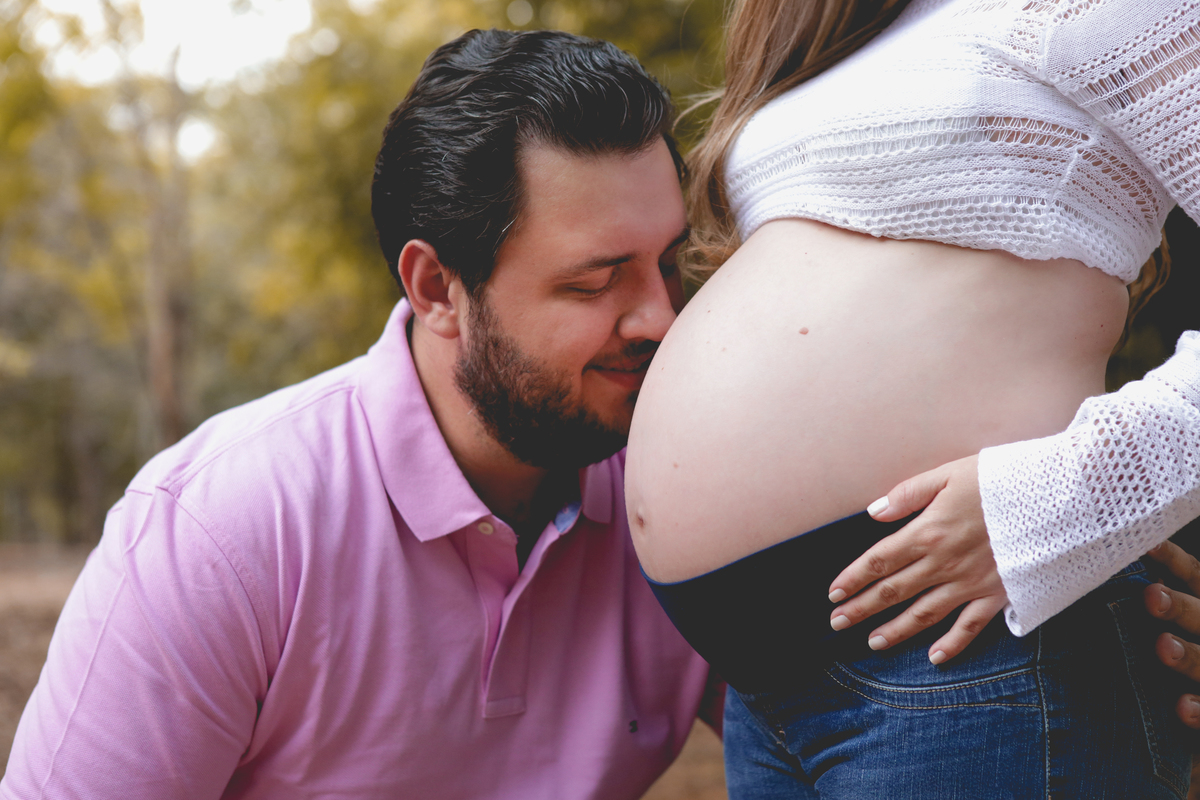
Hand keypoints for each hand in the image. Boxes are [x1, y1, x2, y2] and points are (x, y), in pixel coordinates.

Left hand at [827, 454, 1007, 664]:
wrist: (1059, 499)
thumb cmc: (1002, 480)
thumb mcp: (950, 473)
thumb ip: (909, 493)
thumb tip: (873, 512)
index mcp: (927, 532)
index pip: (878, 560)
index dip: (853, 578)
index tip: (833, 593)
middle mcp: (944, 563)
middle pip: (894, 590)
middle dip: (862, 608)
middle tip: (837, 623)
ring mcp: (971, 583)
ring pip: (924, 613)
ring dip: (895, 630)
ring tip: (872, 643)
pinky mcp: (998, 595)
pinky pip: (971, 626)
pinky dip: (952, 644)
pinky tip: (934, 658)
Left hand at [1143, 540, 1199, 728]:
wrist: (1197, 696)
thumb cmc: (1176, 645)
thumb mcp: (1173, 614)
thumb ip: (1152, 594)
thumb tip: (1100, 563)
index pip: (1193, 574)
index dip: (1172, 559)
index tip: (1145, 544)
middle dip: (1180, 606)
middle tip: (1152, 595)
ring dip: (1189, 655)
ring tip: (1163, 647)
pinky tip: (1181, 707)